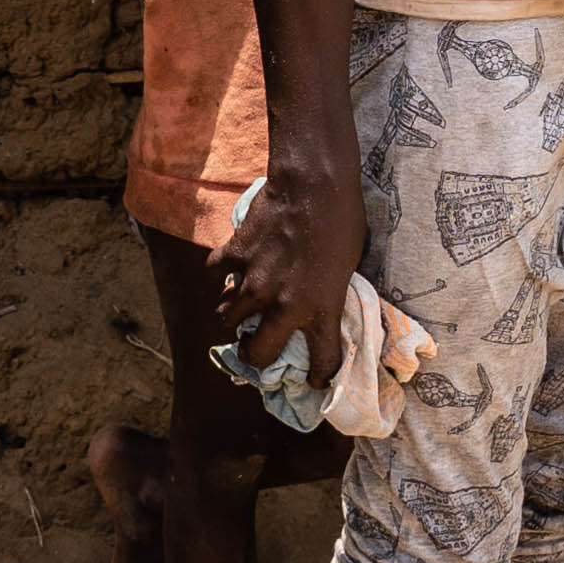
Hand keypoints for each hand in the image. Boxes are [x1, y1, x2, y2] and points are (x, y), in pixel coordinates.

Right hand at [214, 150, 356, 398]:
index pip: (322, 364)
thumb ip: (328, 293)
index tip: (314, 379)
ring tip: (240, 302)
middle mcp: (284, 305)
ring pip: (226, 318)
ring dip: (232, 313)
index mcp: (321, 311)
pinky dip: (220, 270)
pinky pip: (215, 272)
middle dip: (253, 355)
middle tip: (256, 344)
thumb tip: (314, 304)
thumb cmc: (343, 221)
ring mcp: (255, 282)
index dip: (319, 378)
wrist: (314, 183)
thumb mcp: (348, 266)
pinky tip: (231, 263)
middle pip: (255, 355)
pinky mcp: (235, 255)